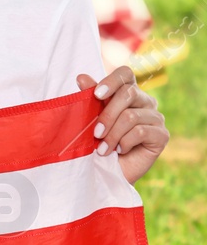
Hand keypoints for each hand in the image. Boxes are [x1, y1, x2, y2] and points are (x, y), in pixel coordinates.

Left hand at [78, 66, 168, 184]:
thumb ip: (89, 98)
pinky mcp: (162, 135)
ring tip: (102, 148)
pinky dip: (124, 143)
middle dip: (107, 115)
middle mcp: (145, 101)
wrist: (107, 170)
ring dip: (112, 134)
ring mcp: (156, 117)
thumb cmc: (97, 141)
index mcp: (128, 92)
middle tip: (95, 133)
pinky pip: (141, 132)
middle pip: (128, 94)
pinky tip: (119, 150)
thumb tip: (81, 77)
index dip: (111, 80)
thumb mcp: (90, 118)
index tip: (96, 95)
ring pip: (131, 116)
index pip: (125, 74)